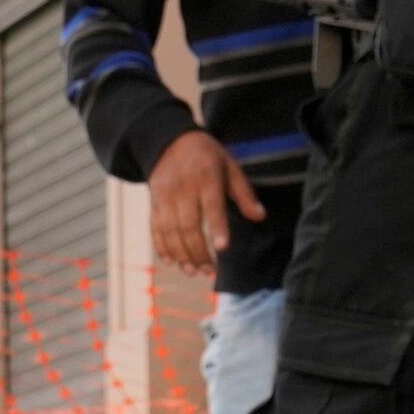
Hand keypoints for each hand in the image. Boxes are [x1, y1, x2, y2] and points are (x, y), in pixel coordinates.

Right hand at [146, 130, 262, 274]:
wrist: (168, 141)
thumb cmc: (207, 156)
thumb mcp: (230, 166)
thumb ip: (244, 193)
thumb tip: (260, 216)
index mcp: (206, 178)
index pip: (212, 205)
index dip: (217, 227)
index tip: (222, 247)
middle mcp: (183, 188)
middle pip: (188, 226)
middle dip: (198, 252)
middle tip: (208, 272)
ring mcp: (165, 196)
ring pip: (170, 231)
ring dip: (181, 255)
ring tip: (192, 271)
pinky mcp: (153, 202)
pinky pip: (155, 228)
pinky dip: (162, 247)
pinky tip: (172, 261)